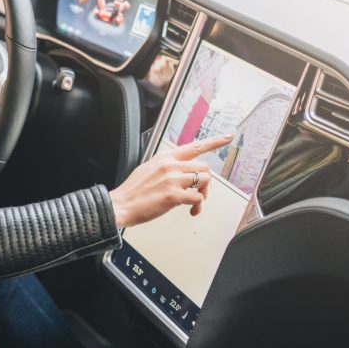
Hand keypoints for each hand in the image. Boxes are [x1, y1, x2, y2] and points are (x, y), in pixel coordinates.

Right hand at [109, 134, 232, 227]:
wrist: (121, 204)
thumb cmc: (133, 190)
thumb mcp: (149, 168)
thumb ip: (166, 166)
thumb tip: (180, 171)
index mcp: (165, 157)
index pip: (195, 146)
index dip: (214, 142)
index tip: (227, 137)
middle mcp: (171, 165)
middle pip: (204, 167)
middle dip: (205, 181)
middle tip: (199, 192)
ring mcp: (172, 180)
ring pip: (204, 181)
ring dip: (204, 194)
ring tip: (194, 202)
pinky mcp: (173, 196)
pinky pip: (198, 198)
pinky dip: (198, 206)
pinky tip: (191, 210)